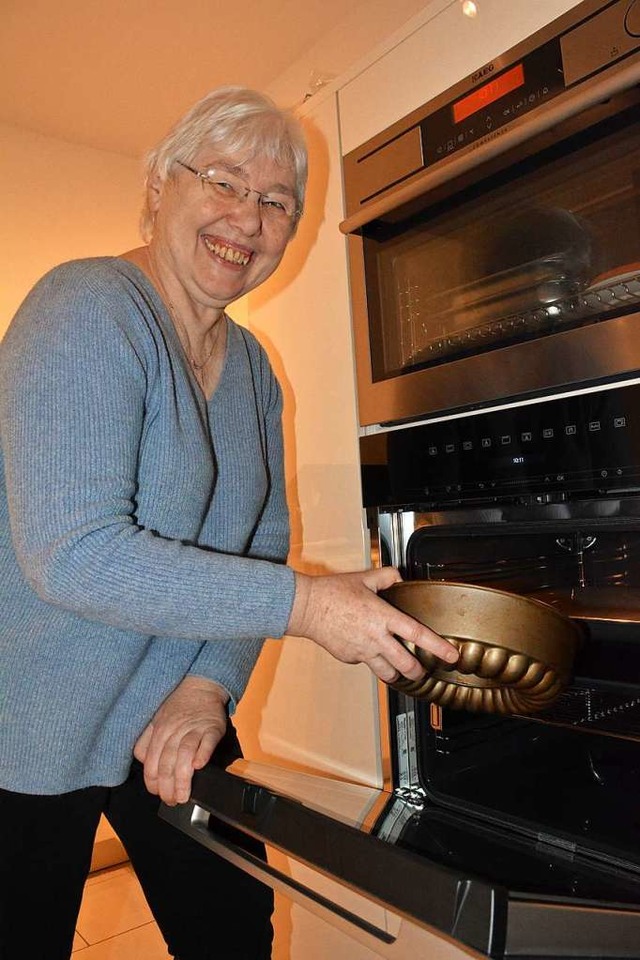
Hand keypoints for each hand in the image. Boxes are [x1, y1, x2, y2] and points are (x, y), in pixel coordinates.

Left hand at [133, 676, 228, 805]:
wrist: (200, 686)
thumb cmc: (177, 706)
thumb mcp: (154, 720)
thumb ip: (145, 741)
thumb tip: (141, 761)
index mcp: (159, 732)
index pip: (152, 763)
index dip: (154, 782)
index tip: (159, 794)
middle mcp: (174, 731)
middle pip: (167, 763)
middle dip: (168, 787)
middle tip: (172, 801)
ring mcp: (194, 729)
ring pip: (185, 755)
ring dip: (183, 778)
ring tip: (184, 795)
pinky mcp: (212, 727)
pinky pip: (207, 741)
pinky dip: (202, 754)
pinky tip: (199, 766)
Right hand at [287, 567, 458, 682]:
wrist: (306, 607)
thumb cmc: (333, 592)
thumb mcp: (364, 578)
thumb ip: (386, 577)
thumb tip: (399, 577)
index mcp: (383, 616)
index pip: (418, 635)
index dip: (438, 647)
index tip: (451, 656)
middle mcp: (375, 637)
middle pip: (406, 664)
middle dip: (418, 671)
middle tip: (423, 670)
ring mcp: (362, 651)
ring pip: (387, 673)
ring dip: (397, 673)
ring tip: (401, 669)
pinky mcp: (350, 658)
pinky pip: (366, 663)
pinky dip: (372, 660)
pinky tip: (368, 650)